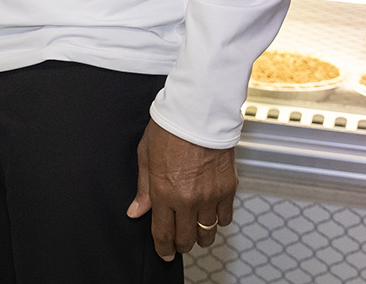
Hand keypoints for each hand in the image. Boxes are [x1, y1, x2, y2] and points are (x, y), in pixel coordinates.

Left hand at [125, 121, 235, 261]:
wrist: (198, 112)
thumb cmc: (169, 128)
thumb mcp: (146, 156)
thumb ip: (144, 188)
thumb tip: (137, 211)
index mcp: (164, 192)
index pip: (163, 233)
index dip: (163, 248)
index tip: (164, 253)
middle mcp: (188, 199)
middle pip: (187, 239)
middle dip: (181, 245)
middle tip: (178, 242)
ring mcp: (210, 196)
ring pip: (208, 233)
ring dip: (201, 236)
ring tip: (195, 230)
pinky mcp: (228, 188)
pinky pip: (225, 217)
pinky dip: (218, 219)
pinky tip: (211, 213)